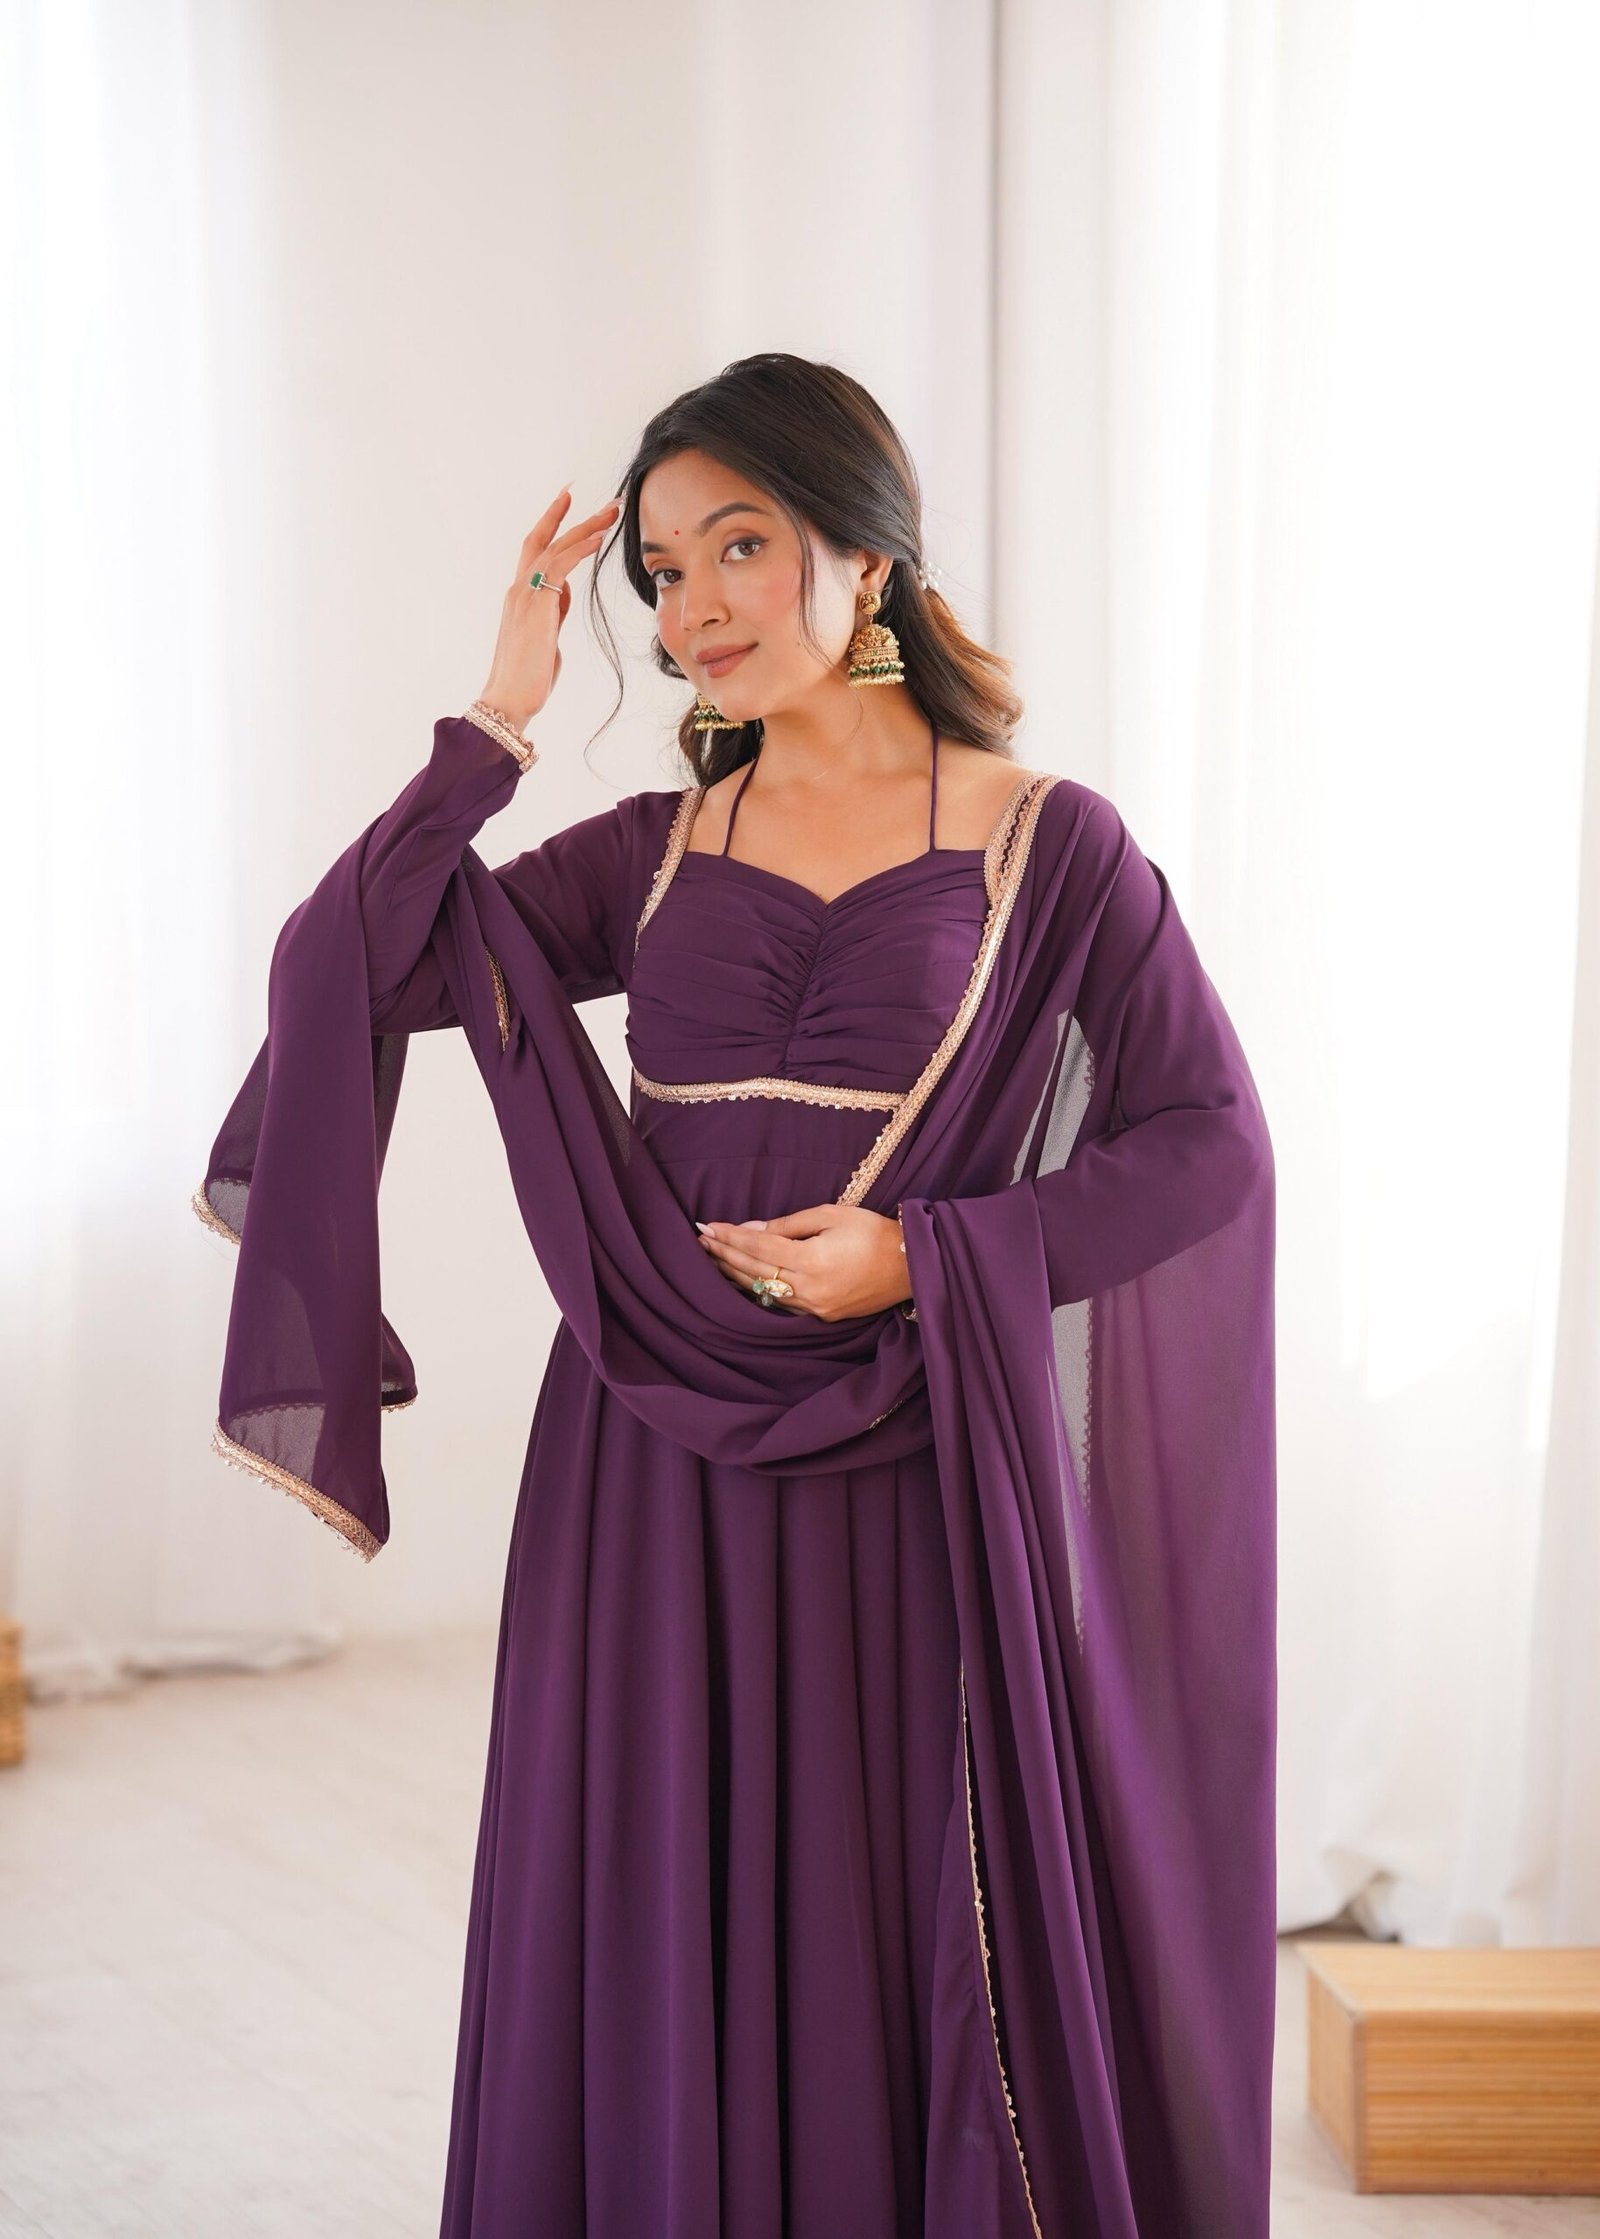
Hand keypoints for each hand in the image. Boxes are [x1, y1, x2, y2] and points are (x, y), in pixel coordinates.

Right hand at [479, 486, 621, 731]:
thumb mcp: (547, 638)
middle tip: (599, 500)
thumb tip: (563, 593)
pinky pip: (560, 567)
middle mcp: (519, 589)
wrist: (511, 700)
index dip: (553, 525)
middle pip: (544, 539)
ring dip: (586, 527)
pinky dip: (580, 549)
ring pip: (556, 547)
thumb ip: (553, 612)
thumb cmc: (529, 677)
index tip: (570, 503)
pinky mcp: (536, 605)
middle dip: (569, 515)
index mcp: (521, 597)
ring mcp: (524, 595)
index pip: (537, 551)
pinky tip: (599, 539)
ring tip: (612, 512)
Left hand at [696, 1204, 912, 1320]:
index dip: (731, 1237)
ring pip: (763, 1291)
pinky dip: (759, 1289)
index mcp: (811, 1260)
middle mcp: (809, 1289)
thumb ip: (789, 1224)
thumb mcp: (832, 1215)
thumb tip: (753, 1228)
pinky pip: (781, 1302)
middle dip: (725, 1254)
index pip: (759, 1247)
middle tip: (701, 1240)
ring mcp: (814, 1307)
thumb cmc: (874, 1233)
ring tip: (713, 1260)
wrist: (911, 1267)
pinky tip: (743, 1280)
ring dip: (735, 1274)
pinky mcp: (822, 1315)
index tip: (708, 1227)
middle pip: (755, 1271)